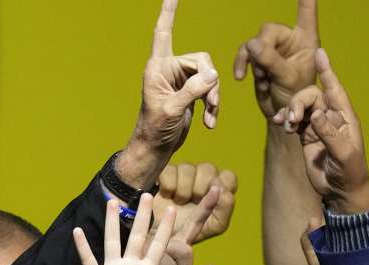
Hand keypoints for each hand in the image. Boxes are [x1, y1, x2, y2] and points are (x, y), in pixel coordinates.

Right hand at [75, 195, 215, 264]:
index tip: (172, 208)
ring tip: (112, 202)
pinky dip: (83, 247)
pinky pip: (89, 259)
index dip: (165, 227)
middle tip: (147, 194)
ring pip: (112, 241)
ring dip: (111, 222)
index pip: (159, 244)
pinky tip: (78, 232)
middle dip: (142, 216)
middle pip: (137, 235)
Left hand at [118, 0, 219, 188]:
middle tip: (211, 103)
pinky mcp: (190, 93)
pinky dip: (212, 106)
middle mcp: (169, 70)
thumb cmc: (155, 129)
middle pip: (201, 60)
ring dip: (213, 97)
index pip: (163, 33)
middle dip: (210, 81)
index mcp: (158, 68)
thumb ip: (192, 91)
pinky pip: (209, 90)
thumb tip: (213, 76)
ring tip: (210, 116)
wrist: (156, 148)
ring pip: (209, 76)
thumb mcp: (173, 110)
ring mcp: (181, 81)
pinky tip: (209, 122)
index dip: (168, 13)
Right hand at [153, 162, 238, 243]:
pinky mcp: (164, 173)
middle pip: (209, 169)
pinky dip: (169, 186)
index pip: (228, 177)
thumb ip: (225, 208)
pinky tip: (166, 195)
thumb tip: (222, 189)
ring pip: (189, 168)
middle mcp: (202, 179)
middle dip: (200, 188)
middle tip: (192, 202)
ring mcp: (182, 175)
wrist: (158, 238)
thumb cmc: (188, 232)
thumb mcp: (213, 226)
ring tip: (178, 202)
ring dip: (183, 190)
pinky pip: (170, 171)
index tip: (213, 196)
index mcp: (217, 192)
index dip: (222, 185)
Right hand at [235, 0, 318, 118]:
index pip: (306, 11)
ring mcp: (273, 49)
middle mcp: (290, 40)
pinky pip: (245, 53)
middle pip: (269, 31)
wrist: (282, 114)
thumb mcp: (287, 78)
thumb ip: (271, 60)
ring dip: (253, 62)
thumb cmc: (295, 97)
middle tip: (263, 71)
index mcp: (306, 39)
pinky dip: (242, 64)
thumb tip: (251, 44)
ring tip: (261, 80)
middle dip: (262, 51)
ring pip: (254, 43)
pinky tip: (240, 77)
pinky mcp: (259, 58)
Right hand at [273, 49, 368, 213]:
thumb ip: (329, 133)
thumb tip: (316, 114)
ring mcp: (317, 126)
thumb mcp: (343, 154)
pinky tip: (280, 124)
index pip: (335, 89)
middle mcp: (331, 117)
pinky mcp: (306, 136)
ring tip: (286, 125)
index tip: (318, 53)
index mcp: (345, 117)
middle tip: (291, 119)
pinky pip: (292, 120)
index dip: (327, 71)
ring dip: (290, 111)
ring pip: (300, 107)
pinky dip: (285, 119)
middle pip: (311, 96)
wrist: (339, 191)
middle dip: (299, 102)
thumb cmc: (349, 172)